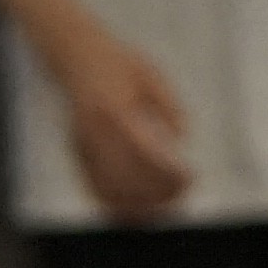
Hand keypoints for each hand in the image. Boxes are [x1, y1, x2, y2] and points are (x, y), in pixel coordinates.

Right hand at [52, 25, 191, 219]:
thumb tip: (182, 140)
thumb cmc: (119, 64)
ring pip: (106, 188)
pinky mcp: (75, 154)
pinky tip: (136, 212)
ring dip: (137, 205)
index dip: (167, 171)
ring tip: (167, 209)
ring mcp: (80, 145)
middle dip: (156, 192)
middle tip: (185, 195)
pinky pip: (92, 187)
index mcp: (114, 108)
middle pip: (125, 176)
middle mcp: (93, 131)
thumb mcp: (152, 75)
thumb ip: (169, 106)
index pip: (143, 150)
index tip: (192, 177)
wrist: (74, 55)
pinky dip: (114, 205)